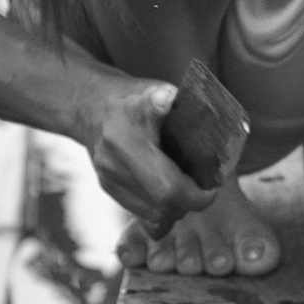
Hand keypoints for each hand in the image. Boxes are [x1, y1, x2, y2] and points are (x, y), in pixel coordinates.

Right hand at [77, 76, 217, 235]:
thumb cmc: (128, 96)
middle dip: (189, 202)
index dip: (194, 194)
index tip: (212, 186)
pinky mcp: (108, 187)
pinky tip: (172, 191)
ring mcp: (108, 180)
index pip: (166, 187)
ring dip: (177, 207)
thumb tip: (169, 97)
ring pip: (152, 214)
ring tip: (190, 188)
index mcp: (123, 140)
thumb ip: (160, 96)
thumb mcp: (147, 89)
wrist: (91, 104)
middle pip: (161, 205)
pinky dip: (162, 207)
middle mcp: (112, 165)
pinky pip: (141, 211)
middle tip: (204, 188)